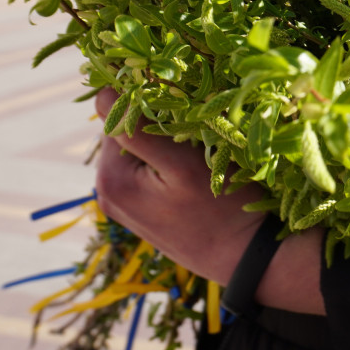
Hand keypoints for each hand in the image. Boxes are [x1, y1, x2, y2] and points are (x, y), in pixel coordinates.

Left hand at [94, 88, 326, 313]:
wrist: (248, 258)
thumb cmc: (220, 209)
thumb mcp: (181, 163)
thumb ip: (137, 129)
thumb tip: (102, 90)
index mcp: (110, 178)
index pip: (116, 113)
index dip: (147, 99)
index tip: (181, 102)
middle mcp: (109, 193)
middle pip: (128, 131)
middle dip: (158, 121)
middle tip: (196, 128)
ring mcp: (126, 203)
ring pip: (142, 149)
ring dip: (167, 140)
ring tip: (199, 150)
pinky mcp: (145, 210)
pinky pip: (150, 169)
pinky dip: (170, 160)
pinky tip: (195, 169)